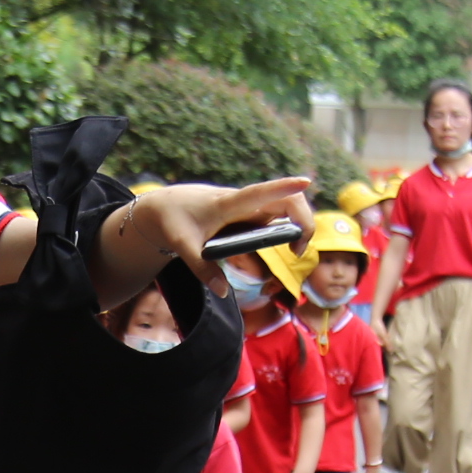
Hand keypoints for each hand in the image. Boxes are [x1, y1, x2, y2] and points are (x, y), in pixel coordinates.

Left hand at [98, 178, 314, 304]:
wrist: (166, 206)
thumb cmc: (174, 221)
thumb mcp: (183, 246)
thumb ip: (202, 269)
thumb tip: (222, 291)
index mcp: (228, 204)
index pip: (258, 193)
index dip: (282, 186)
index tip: (305, 182)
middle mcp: (245, 202)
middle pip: (286, 200)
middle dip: (303, 220)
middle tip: (297, 250)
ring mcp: (250, 206)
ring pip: (286, 205)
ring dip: (300, 223)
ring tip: (294, 251)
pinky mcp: (251, 213)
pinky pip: (279, 214)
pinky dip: (290, 227)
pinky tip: (289, 244)